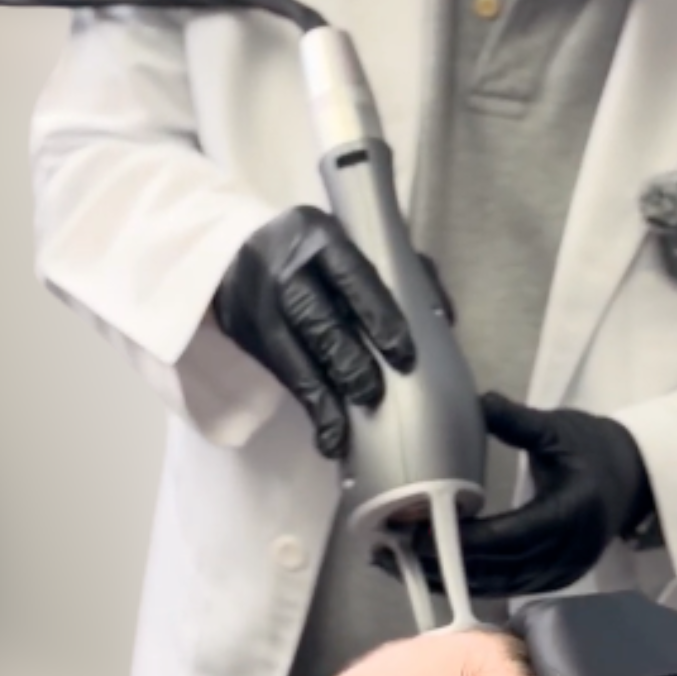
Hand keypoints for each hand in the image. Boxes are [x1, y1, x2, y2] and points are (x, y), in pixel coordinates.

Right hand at [214, 207, 445, 459]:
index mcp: (318, 237)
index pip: (353, 277)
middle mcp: (285, 268)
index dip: (380, 317)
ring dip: (326, 397)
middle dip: (349, 362)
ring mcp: (260, 303)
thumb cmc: (314, 251)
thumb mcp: (352, 244)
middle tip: (373, 394)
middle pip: (319, 320)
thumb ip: (400, 271)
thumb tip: (444, 317)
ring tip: (347, 433)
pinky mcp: (247, 333)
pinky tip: (329, 438)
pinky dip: (311, 409)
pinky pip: (284, 376)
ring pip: (296, 356)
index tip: (403, 356)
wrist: (232, 249)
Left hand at [403, 394, 658, 598]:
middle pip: (497, 569)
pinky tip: (436, 572)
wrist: (638, 478)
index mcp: (571, 511)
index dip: (459, 540)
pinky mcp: (556, 579)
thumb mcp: (559, 428)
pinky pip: (507, 587)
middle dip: (441, 564)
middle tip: (391, 553)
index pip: (508, 535)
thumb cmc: (598, 449)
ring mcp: (564, 570)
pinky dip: (470, 581)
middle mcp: (568, 550)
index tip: (416, 533)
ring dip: (448, 579)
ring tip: (401, 565)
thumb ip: (517, 420)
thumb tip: (478, 402)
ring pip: (498, 585)